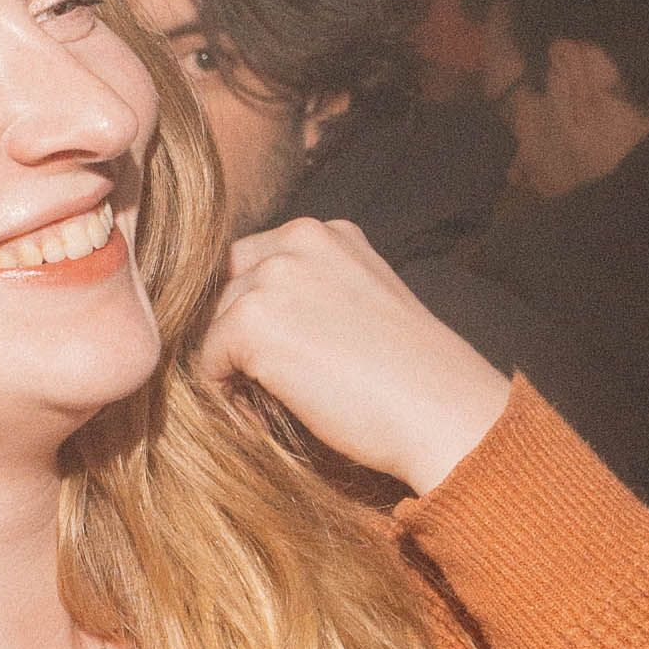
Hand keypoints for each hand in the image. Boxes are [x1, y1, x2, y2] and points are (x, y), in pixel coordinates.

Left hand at [197, 217, 513, 497]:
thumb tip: (252, 318)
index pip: (254, 261)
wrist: (441, 412)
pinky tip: (266, 415)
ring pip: (214, 322)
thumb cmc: (410, 378)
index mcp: (327, 233)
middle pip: (226, 286)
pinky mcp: (252, 321)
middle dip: (235, 333)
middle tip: (267, 384)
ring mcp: (273, 276)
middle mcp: (298, 240)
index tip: (283, 356)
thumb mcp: (362, 304)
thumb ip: (312, 292)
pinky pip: (208, 360)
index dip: (256, 311)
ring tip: (271, 403)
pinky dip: (227, 395)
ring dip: (231, 365)